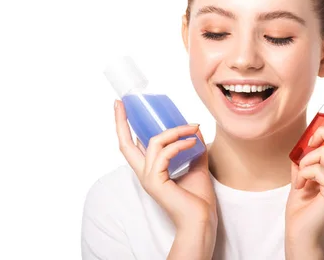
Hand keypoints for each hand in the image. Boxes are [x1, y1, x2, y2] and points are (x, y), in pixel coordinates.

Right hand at [114, 100, 217, 232]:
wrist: (201, 220)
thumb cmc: (198, 198)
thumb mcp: (196, 165)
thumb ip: (193, 148)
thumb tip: (195, 129)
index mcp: (151, 170)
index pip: (133, 145)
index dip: (126, 126)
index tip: (124, 107)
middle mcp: (145, 173)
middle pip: (124, 144)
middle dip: (121, 122)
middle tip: (121, 103)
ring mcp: (149, 178)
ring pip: (153, 143)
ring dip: (174, 131)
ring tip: (192, 128)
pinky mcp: (156, 181)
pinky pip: (165, 154)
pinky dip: (179, 144)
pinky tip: (193, 142)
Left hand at [285, 116, 323, 252]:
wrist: (300, 231)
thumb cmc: (302, 203)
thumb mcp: (305, 173)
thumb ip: (311, 156)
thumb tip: (310, 138)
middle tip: (311, 142)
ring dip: (306, 160)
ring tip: (302, 176)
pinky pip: (318, 168)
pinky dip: (303, 173)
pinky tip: (301, 185)